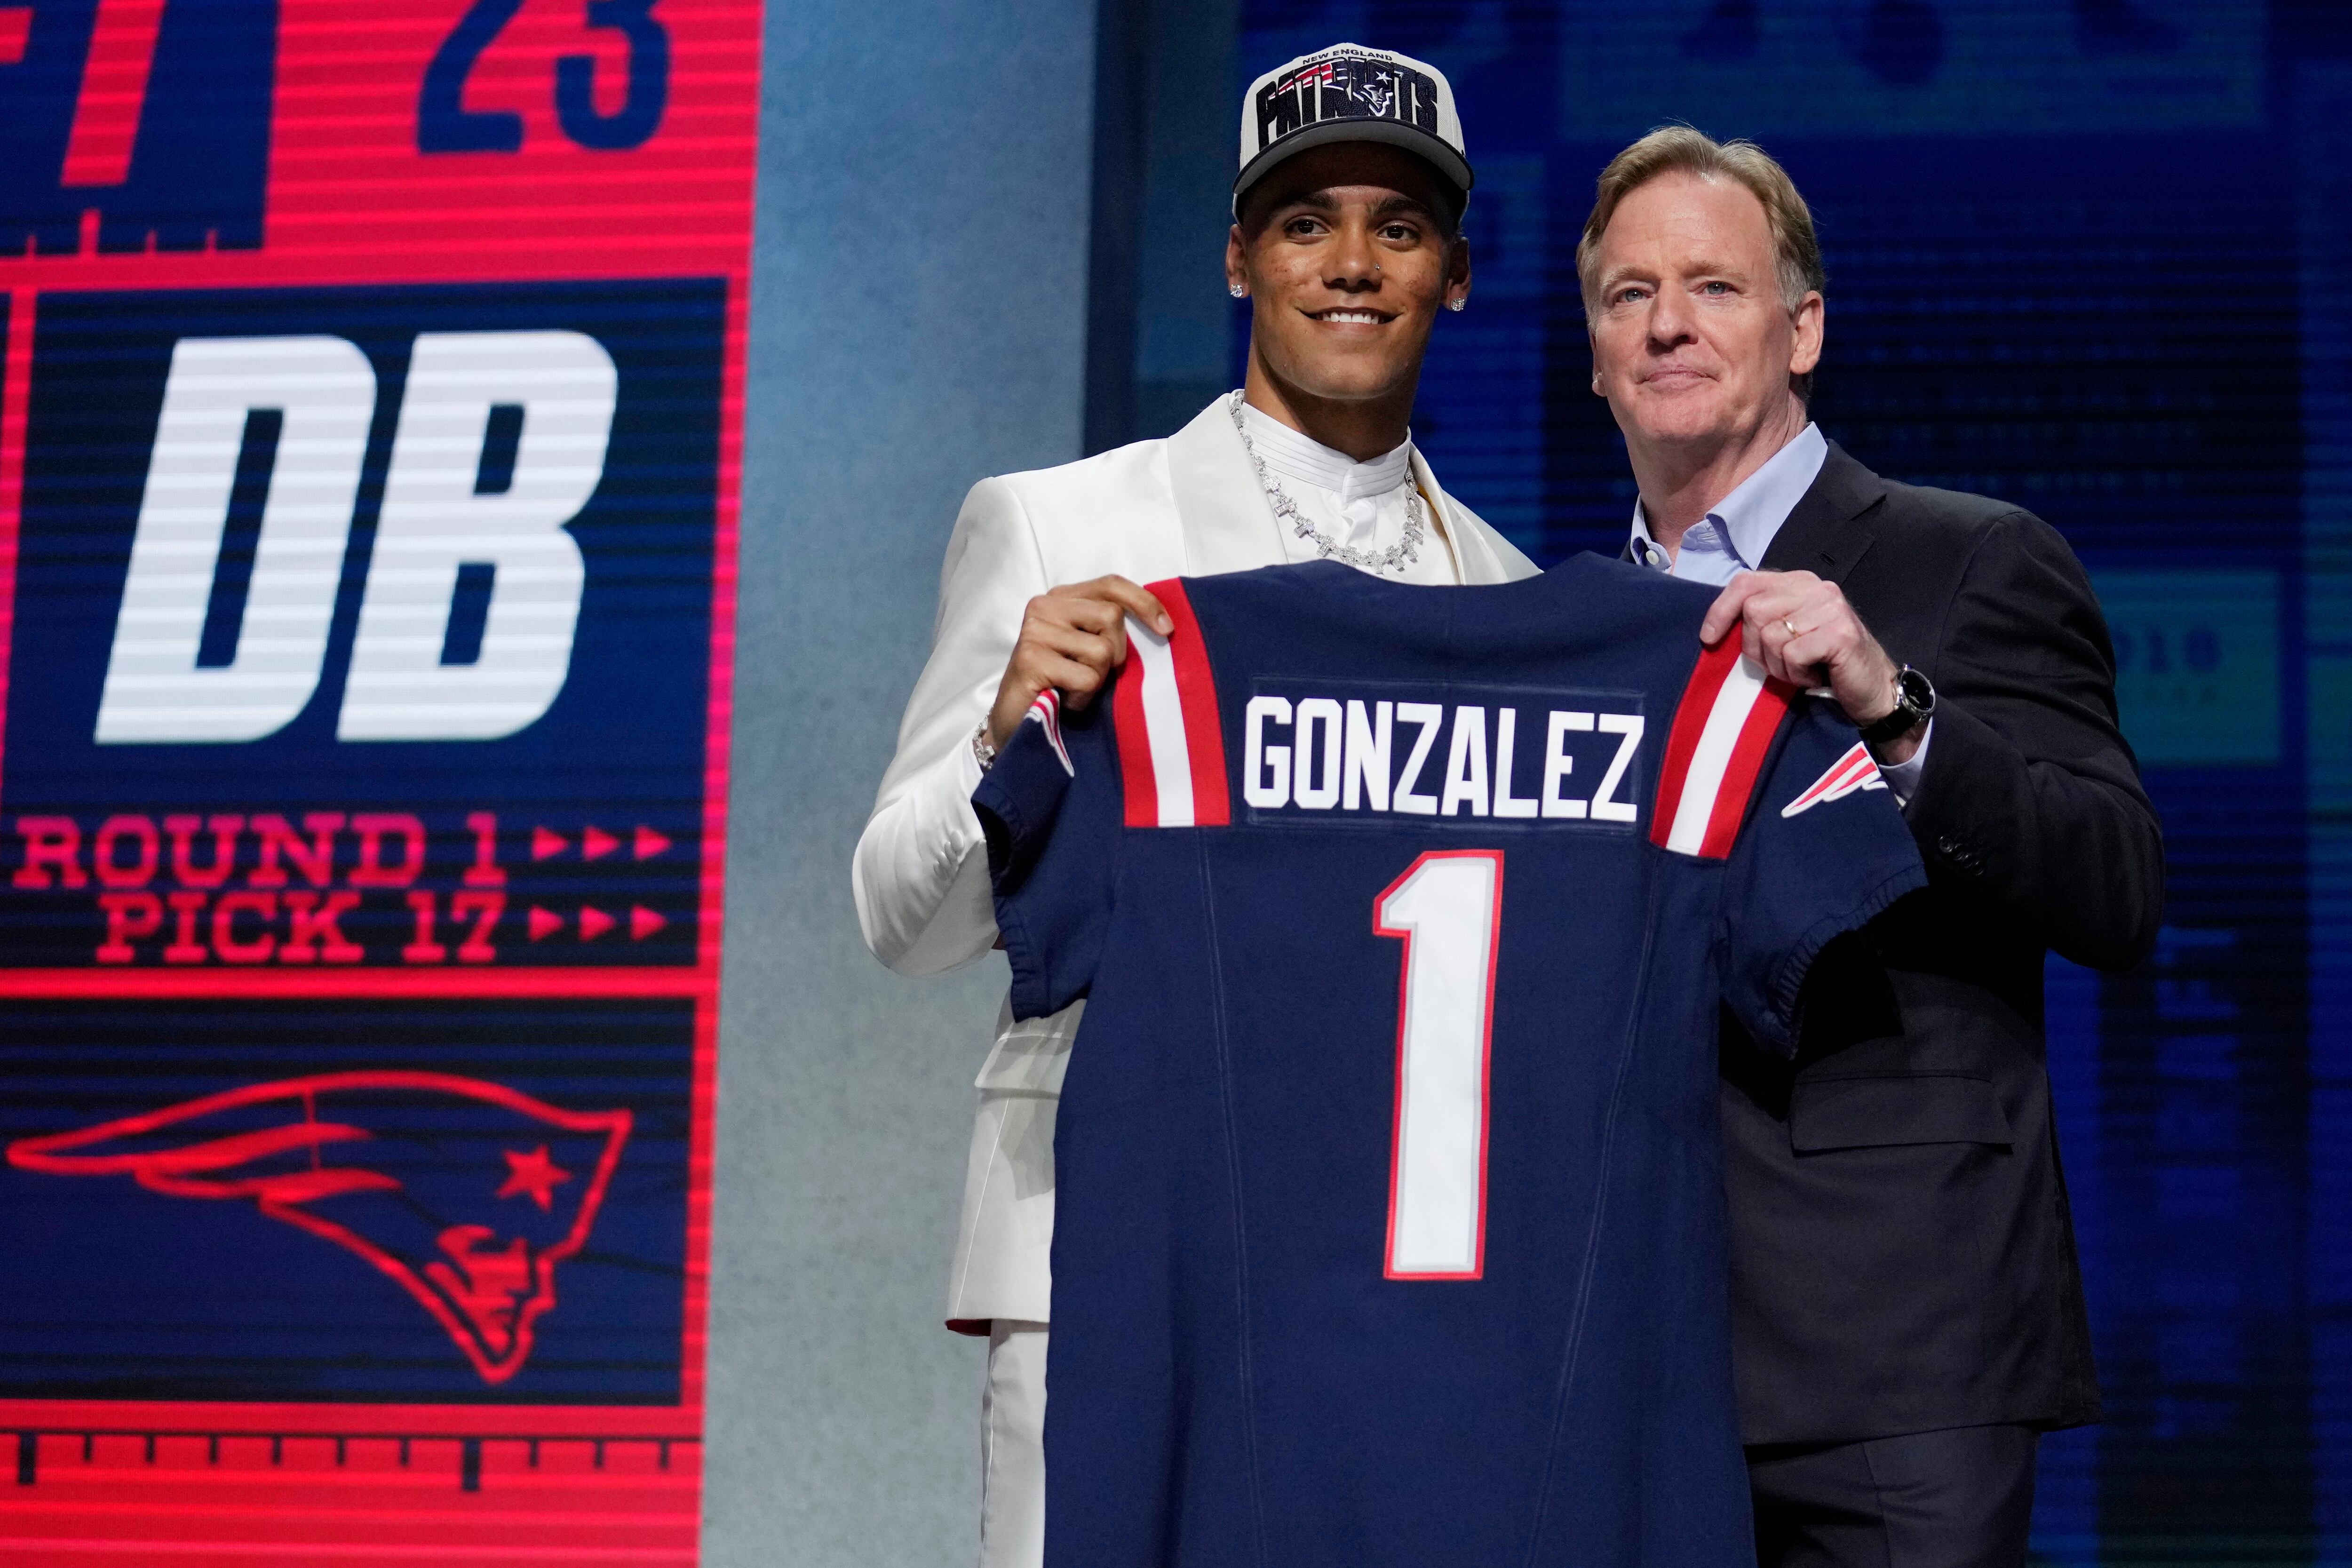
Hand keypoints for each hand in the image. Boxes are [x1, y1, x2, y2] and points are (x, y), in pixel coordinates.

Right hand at [986, 576, 1171, 749]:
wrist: (1015, 721)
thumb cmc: (1058, 685)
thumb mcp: (1087, 649)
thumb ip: (1108, 629)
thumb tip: (1161, 625)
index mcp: (1061, 598)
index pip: (1111, 585)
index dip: (1144, 602)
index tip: (1167, 629)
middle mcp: (1044, 607)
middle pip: (1112, 616)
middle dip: (1116, 653)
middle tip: (1093, 674)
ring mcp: (1035, 631)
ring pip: (1102, 651)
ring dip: (1097, 680)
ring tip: (1074, 688)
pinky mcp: (1030, 659)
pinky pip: (1086, 678)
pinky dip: (1083, 697)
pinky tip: (1065, 700)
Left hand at [1699, 570, 1922, 763]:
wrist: (1871, 689)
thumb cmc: (1822, 664)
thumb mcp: (1786, 635)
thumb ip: (1761, 620)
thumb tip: (1714, 626)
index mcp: (1799, 582)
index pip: (1746, 582)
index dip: (1720, 610)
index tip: (1708, 638)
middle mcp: (1816, 587)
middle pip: (1753, 611)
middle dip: (1755, 648)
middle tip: (1778, 665)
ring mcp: (1831, 608)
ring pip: (1771, 635)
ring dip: (1778, 665)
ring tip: (1800, 670)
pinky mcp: (1840, 633)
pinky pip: (1792, 654)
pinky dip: (1796, 674)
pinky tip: (1813, 676)